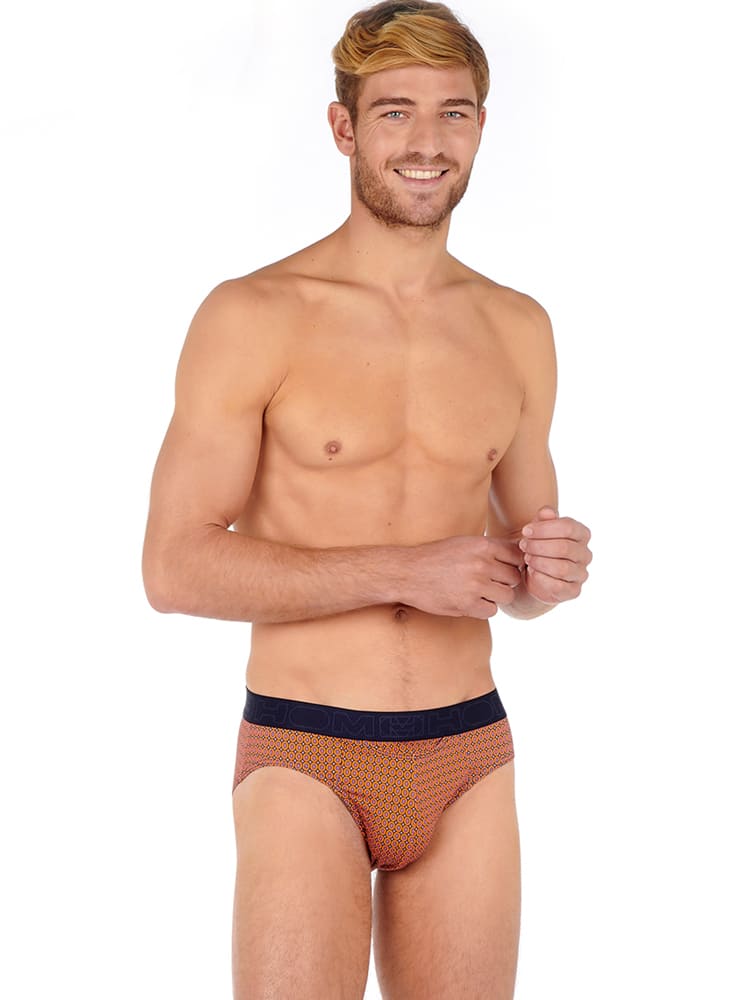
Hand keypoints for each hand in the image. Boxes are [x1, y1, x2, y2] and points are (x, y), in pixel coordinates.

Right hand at [404, 535, 526, 618]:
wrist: (408, 573)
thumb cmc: (435, 557)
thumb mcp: (463, 543)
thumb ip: (488, 548)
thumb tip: (518, 551)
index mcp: (482, 545)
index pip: (517, 556)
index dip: (512, 564)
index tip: (503, 568)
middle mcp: (482, 564)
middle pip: (514, 577)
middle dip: (504, 582)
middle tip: (488, 582)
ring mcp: (475, 585)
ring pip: (506, 596)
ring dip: (495, 596)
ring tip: (479, 592)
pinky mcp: (467, 604)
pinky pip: (491, 611)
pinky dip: (483, 608)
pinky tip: (470, 601)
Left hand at [518, 506, 591, 604]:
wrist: (533, 573)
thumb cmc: (538, 546)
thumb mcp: (538, 530)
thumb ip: (543, 519)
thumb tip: (547, 512)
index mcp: (582, 534)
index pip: (568, 527)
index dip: (544, 528)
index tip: (525, 531)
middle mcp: (586, 554)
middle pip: (564, 548)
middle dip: (539, 546)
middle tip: (523, 546)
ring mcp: (581, 574)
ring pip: (561, 568)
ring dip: (539, 562)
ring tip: (527, 558)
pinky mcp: (574, 591)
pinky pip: (558, 586)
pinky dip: (541, 578)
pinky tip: (531, 572)